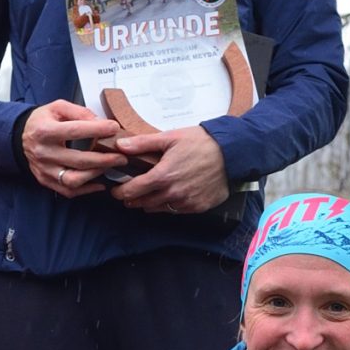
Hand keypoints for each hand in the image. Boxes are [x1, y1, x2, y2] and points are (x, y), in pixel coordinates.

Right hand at [21, 99, 123, 197]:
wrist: (21, 137)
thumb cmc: (43, 121)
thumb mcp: (57, 108)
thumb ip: (79, 112)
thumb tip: (100, 122)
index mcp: (45, 131)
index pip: (74, 131)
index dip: (97, 130)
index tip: (115, 128)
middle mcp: (43, 152)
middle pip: (78, 160)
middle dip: (104, 159)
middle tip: (122, 156)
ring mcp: (44, 170)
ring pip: (73, 179)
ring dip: (96, 174)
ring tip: (110, 166)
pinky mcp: (46, 181)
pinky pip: (69, 191)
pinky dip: (87, 189)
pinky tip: (100, 183)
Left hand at [109, 125, 229, 214]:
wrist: (232, 153)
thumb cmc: (201, 142)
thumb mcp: (170, 137)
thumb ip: (143, 143)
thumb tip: (120, 145)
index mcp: (163, 176)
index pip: (133, 191)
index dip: (121, 192)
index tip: (117, 191)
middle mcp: (172, 193)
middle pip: (143, 203)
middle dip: (133, 199)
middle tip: (128, 194)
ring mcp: (186, 203)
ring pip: (158, 209)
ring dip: (149, 204)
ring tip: (146, 196)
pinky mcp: (197, 207)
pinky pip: (176, 211)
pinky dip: (168, 205)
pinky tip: (168, 197)